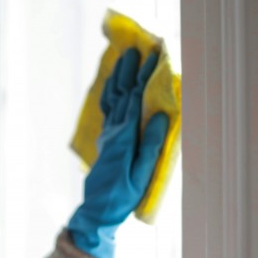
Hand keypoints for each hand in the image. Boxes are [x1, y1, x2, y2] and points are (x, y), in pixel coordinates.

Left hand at [67, 48, 168, 257]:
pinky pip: (107, 110)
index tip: (153, 56)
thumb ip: (150, 144)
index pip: (134, 100)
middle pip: (120, 95)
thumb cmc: (123, 195)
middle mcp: (113, 132)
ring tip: (122, 59)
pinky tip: (112, 87)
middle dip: (128, 71)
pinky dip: (110, 93)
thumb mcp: (142, 173)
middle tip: (135, 48)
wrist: (97, 209)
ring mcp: (107, 135)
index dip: (143, 77)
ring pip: (111, 100)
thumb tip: (159, 115)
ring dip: (116, 78)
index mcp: (124, 137)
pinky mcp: (106, 141)